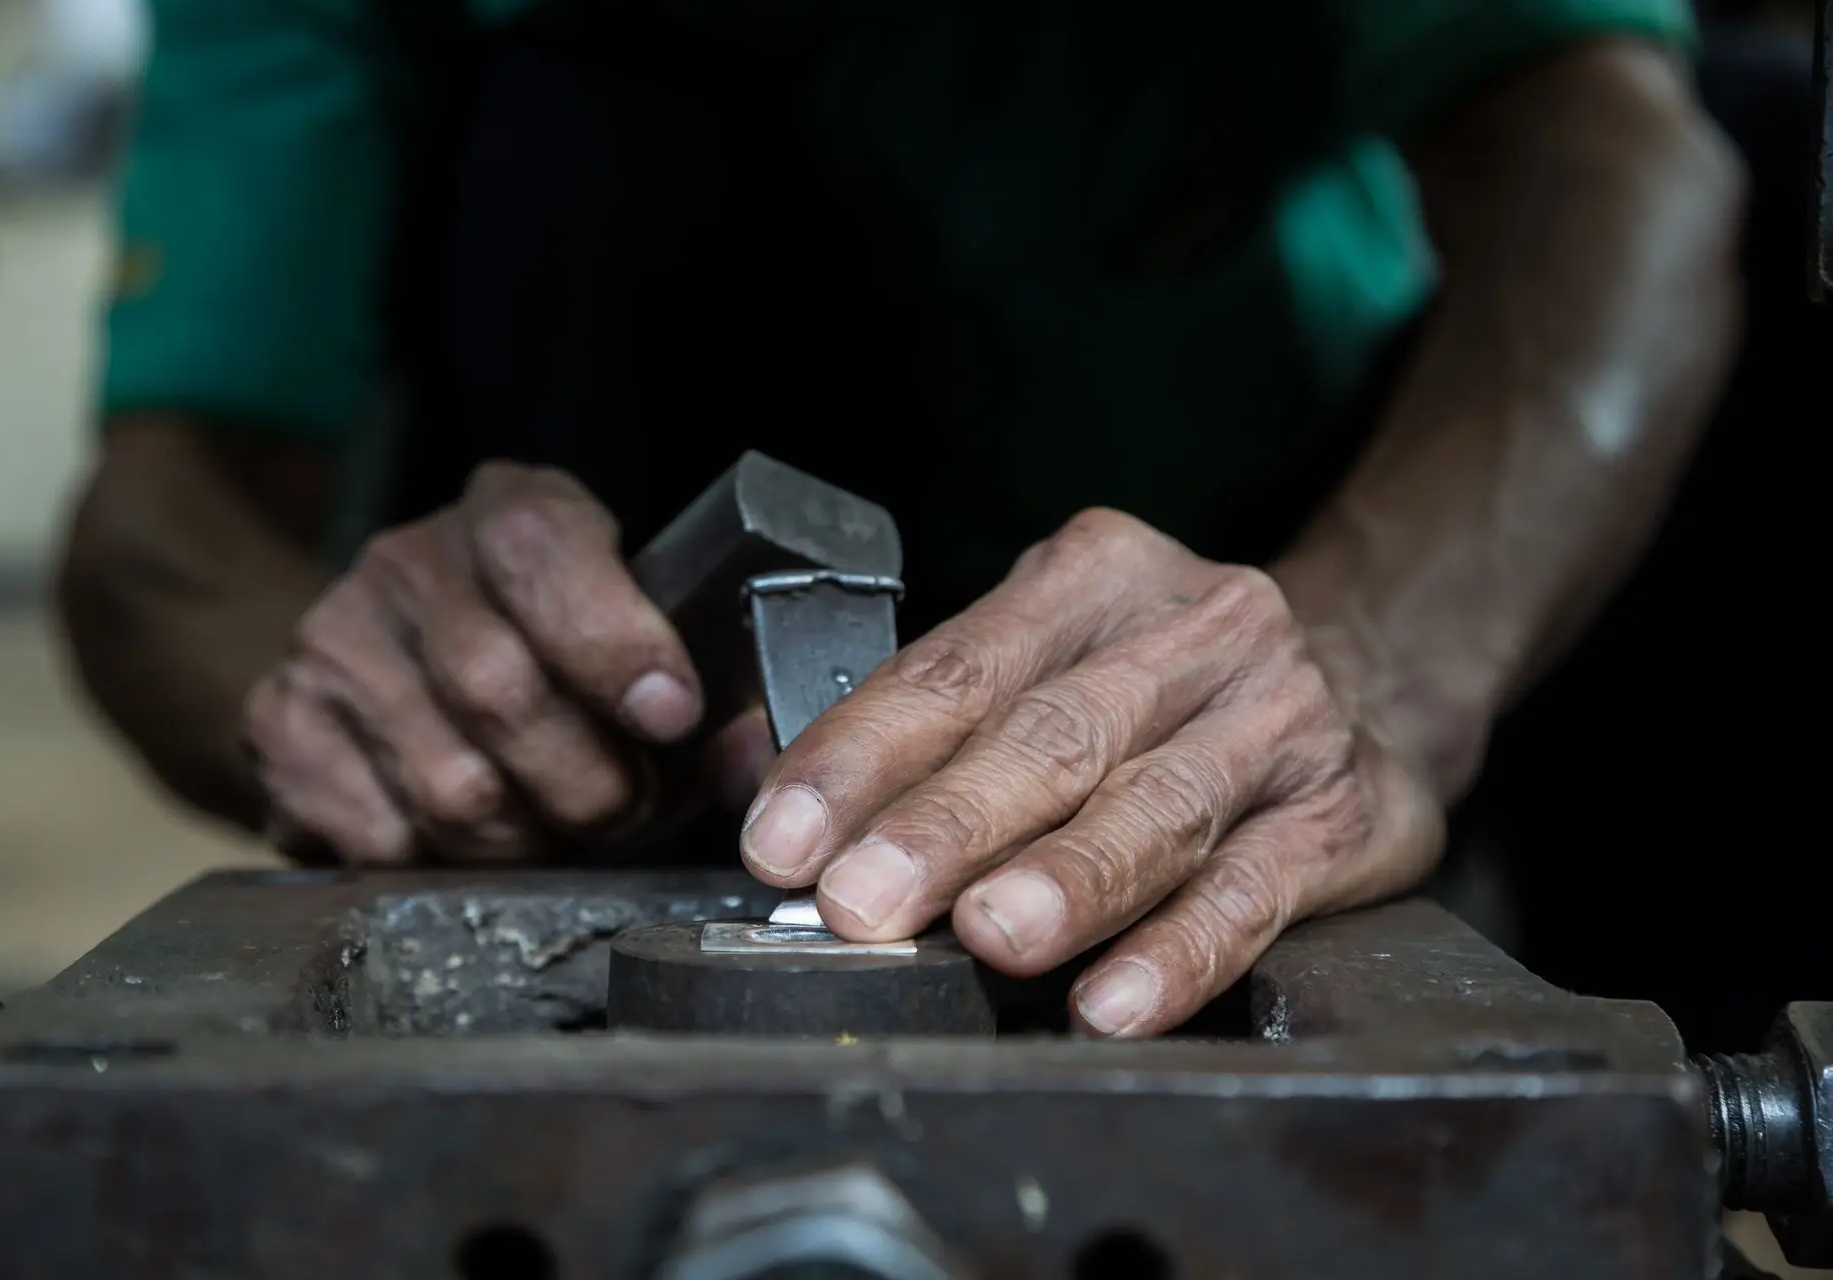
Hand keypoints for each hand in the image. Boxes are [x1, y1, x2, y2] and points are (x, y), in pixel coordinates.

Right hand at [244, 462, 772, 862]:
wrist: (387, 658)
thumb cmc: (548, 650)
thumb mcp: (633, 626)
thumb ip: (703, 685)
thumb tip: (751, 760)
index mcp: (507, 511)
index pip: (541, 552)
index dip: (612, 641)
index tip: (669, 716)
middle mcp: (405, 562)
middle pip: (498, 691)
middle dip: (591, 783)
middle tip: (629, 811)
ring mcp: (330, 642)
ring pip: (451, 786)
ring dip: (531, 834)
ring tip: (561, 827)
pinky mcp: (280, 726)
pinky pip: (387, 837)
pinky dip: (452, 864)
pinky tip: (483, 835)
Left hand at [739, 509, 1443, 1035]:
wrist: (1372, 666)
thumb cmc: (1157, 685)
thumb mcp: (1044, 655)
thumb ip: (910, 716)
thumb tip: (744, 777)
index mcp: (1092, 577)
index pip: (958, 667)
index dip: (862, 755)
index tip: (785, 838)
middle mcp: (1195, 630)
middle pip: (1054, 736)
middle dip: (948, 825)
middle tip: (863, 900)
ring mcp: (1280, 716)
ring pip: (1156, 807)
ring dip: (1066, 881)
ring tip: (991, 939)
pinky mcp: (1345, 811)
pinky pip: (1254, 889)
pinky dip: (1179, 951)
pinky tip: (1113, 1000)